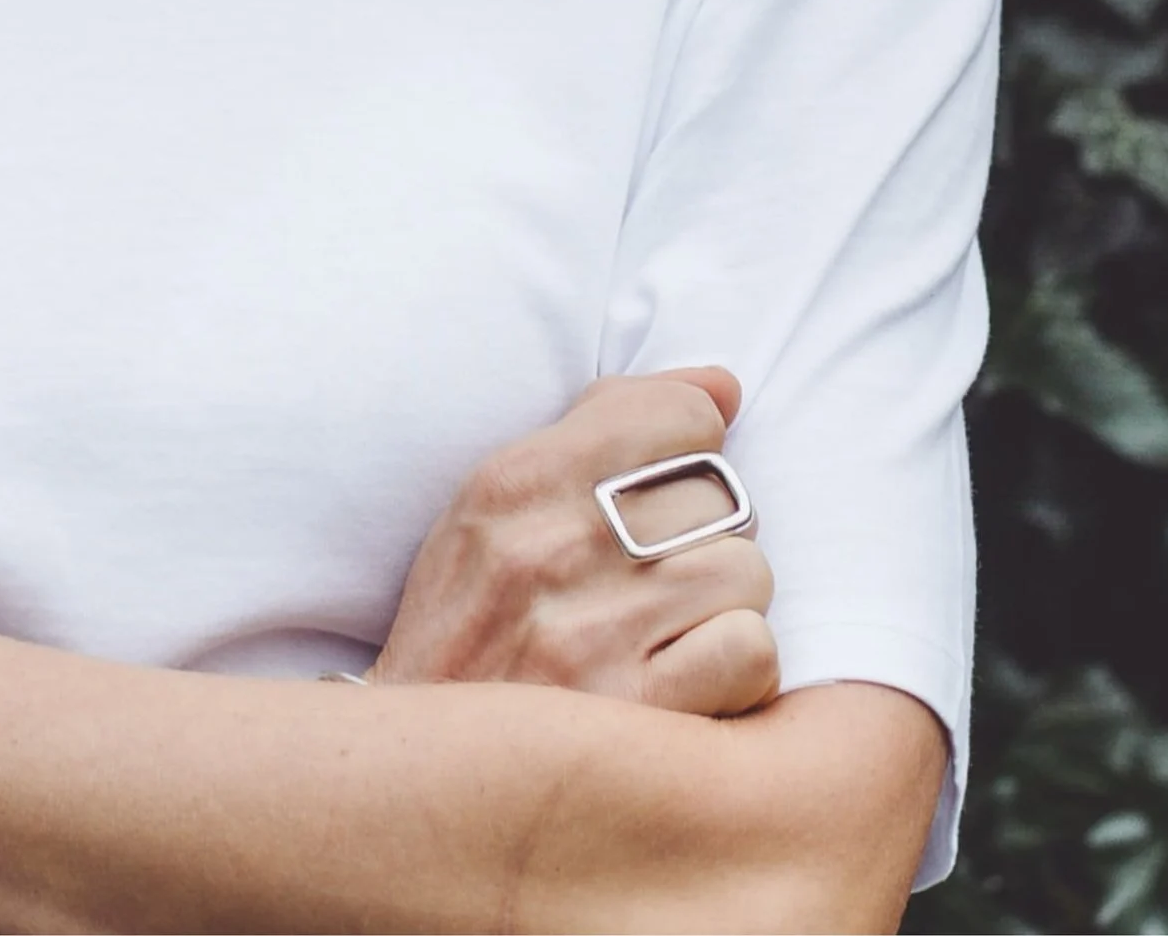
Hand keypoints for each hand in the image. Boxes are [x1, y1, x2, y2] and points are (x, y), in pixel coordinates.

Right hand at [370, 366, 777, 715]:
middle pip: (720, 495)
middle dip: (705, 534)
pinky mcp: (636, 719)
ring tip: (671, 631)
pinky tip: (687, 681)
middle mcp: (550, 550)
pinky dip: (735, 669)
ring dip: (724, 605)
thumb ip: (607, 424)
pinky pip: (751, 652)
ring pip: (746, 572)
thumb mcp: (497, 504)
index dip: (689, 450)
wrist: (416, 782)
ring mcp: (593, 637)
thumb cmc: (470, 625)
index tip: (663, 488)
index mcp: (513, 482)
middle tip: (660, 576)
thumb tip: (724, 385)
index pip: (678, 416)